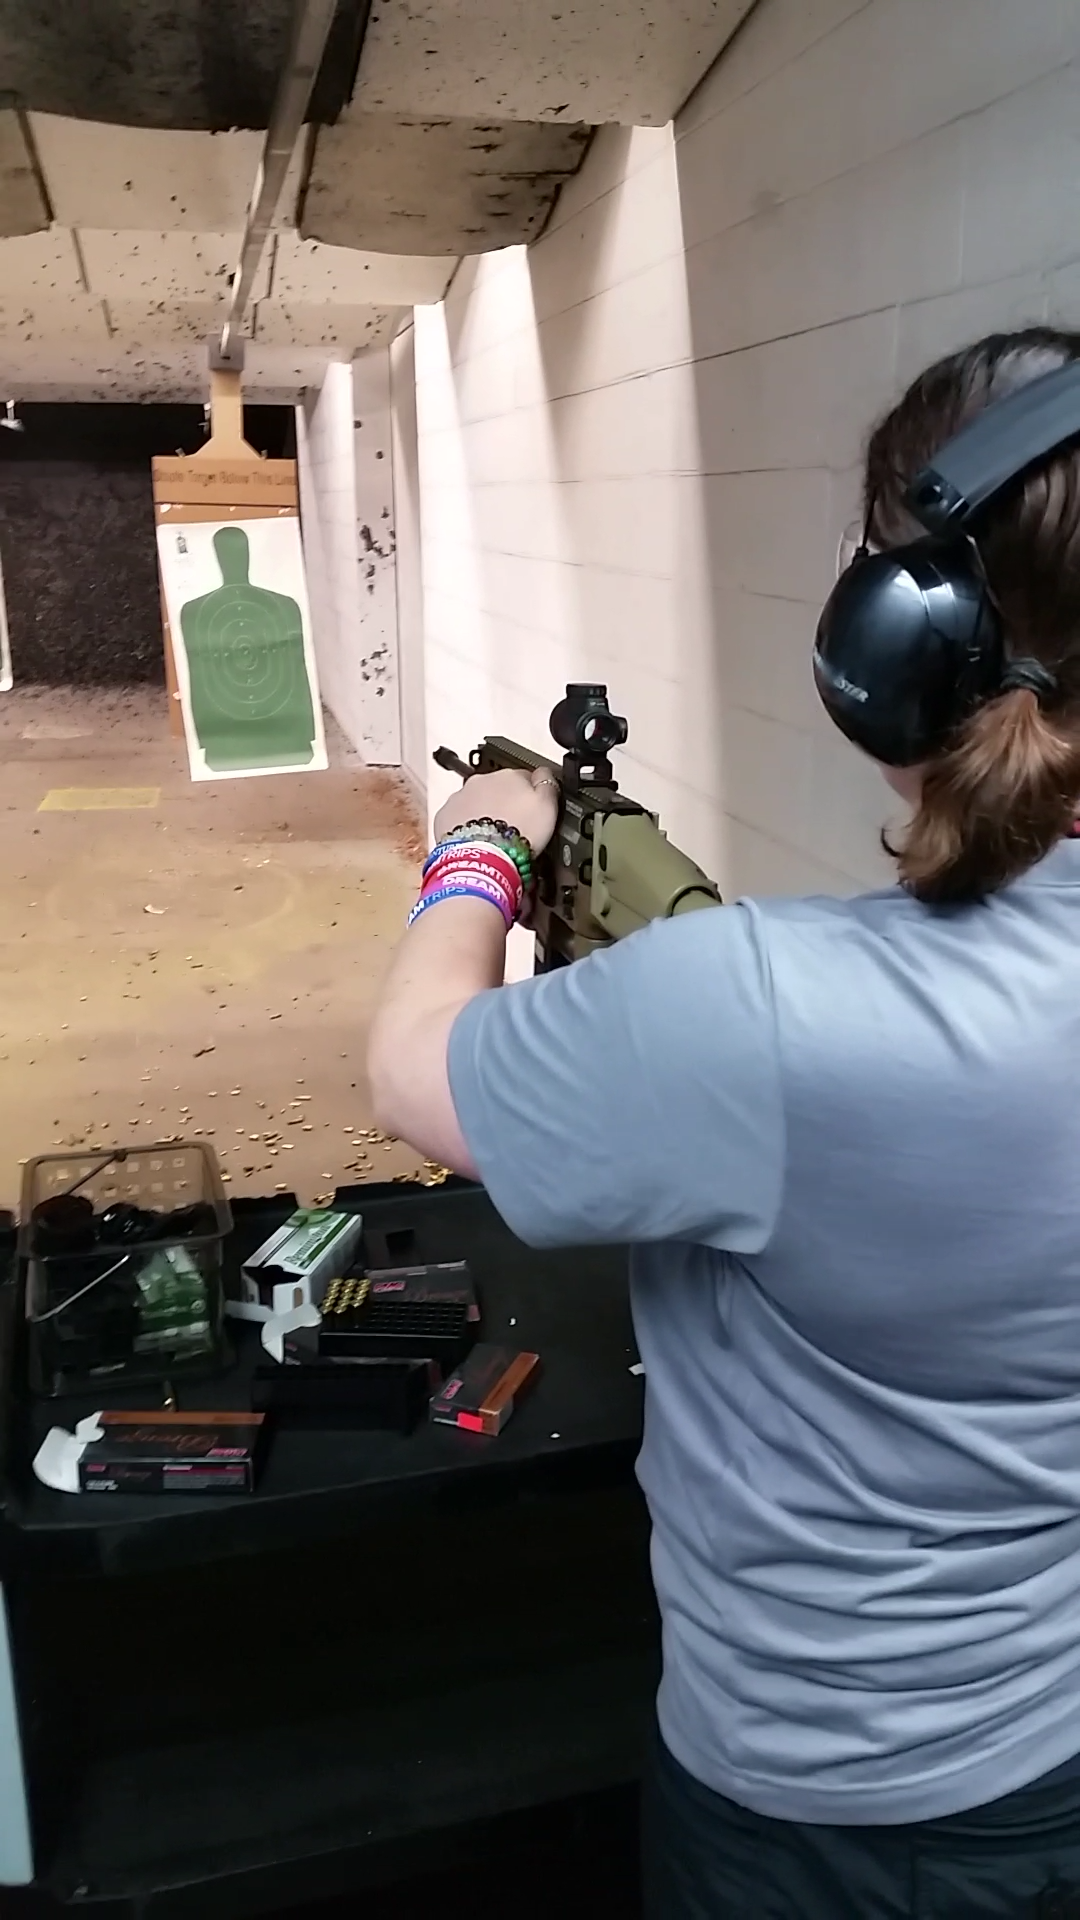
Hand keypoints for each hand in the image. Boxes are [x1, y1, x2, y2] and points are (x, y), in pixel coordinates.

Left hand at [433, 767, 559, 855]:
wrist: (484, 857)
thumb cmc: (517, 834)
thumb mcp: (548, 806)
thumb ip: (548, 784)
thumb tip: (545, 773)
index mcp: (510, 776)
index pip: (524, 778)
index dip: (530, 798)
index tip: (531, 814)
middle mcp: (483, 781)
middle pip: (497, 790)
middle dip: (504, 805)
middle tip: (512, 829)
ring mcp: (461, 797)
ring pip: (476, 802)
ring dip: (484, 815)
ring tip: (494, 838)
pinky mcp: (445, 815)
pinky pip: (457, 818)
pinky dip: (465, 827)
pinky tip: (476, 841)